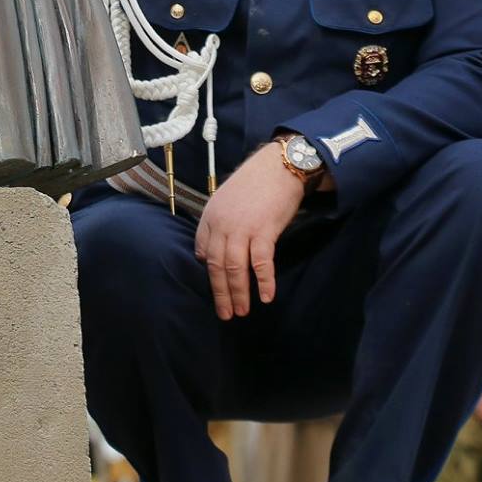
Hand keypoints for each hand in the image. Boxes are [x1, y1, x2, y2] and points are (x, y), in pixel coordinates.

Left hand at [192, 143, 305, 320]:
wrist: (278, 166)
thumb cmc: (255, 183)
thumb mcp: (226, 201)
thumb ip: (218, 224)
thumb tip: (213, 253)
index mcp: (210, 217)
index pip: (204, 252)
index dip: (209, 273)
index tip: (217, 289)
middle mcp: (221, 225)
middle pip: (217, 266)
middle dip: (221, 293)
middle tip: (225, 314)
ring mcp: (242, 229)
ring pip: (235, 269)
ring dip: (239, 293)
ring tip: (242, 311)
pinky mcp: (264, 231)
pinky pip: (261, 263)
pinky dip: (263, 281)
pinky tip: (266, 297)